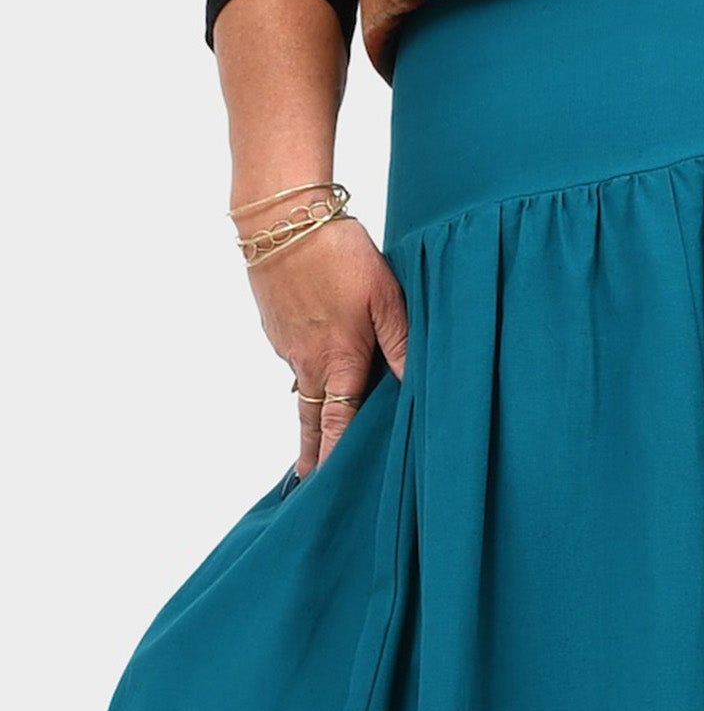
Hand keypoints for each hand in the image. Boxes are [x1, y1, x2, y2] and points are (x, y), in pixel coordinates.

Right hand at [246, 215, 408, 475]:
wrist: (282, 220)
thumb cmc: (340, 255)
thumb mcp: (385, 296)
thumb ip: (402, 342)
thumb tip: (419, 384)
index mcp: (337, 360)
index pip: (337, 425)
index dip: (335, 459)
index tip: (329, 490)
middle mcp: (307, 361)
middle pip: (311, 420)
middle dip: (311, 453)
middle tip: (307, 484)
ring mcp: (287, 343)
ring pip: (303, 388)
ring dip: (310, 414)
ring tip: (314, 438)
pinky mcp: (277, 325)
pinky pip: (294, 359)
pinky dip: (304, 373)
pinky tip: (317, 366)